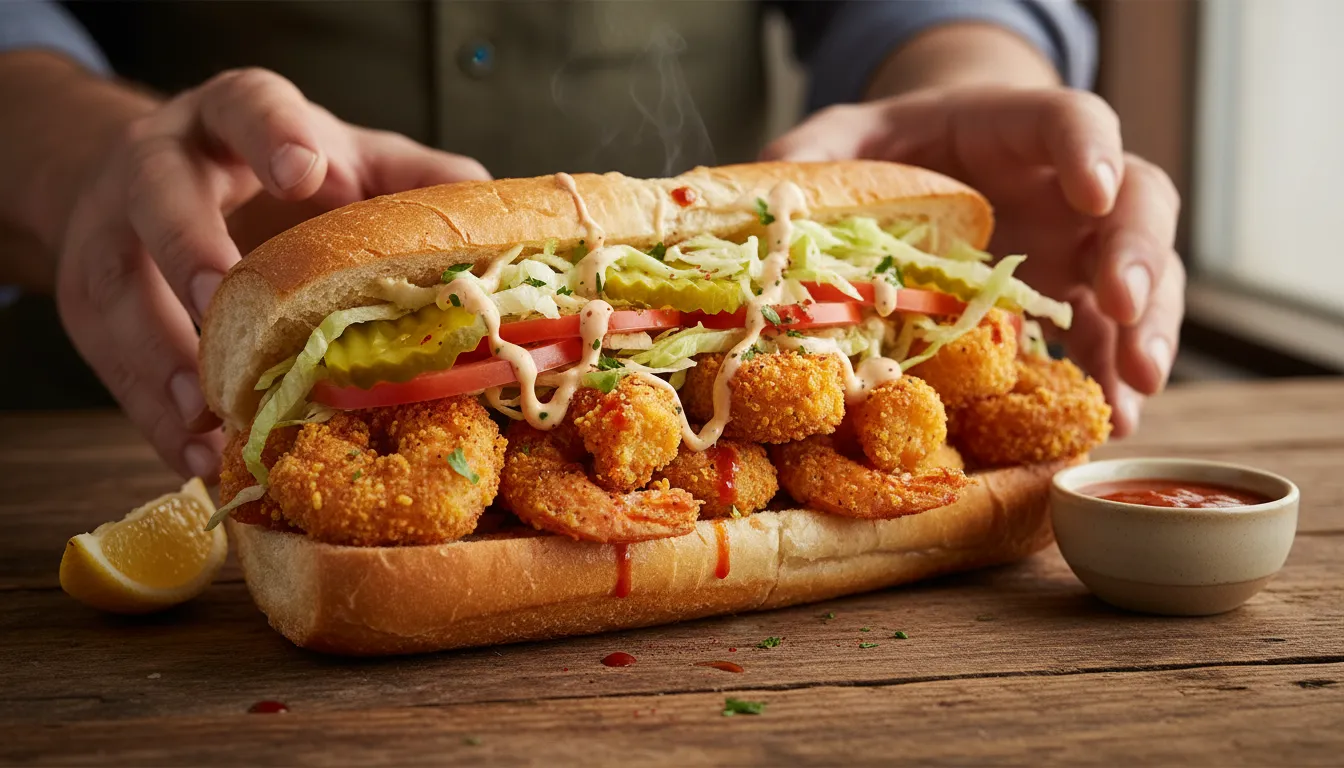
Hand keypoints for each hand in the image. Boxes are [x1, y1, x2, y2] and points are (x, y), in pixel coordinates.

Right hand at [55, 68, 489, 477]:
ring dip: (161, 351)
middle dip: (189, 244)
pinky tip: (192, 452)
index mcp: (235, 117)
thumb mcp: (351, 162)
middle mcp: (164, 163)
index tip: (305, 170)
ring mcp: (113, 231)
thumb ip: (416, 182)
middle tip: (224, 297)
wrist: (166, 183)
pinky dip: (150, 412)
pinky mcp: (91, 300)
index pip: (248, 105)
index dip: (273, 133)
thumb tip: (496, 215)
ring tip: (206, 408)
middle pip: (161, 192)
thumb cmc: (286, 179)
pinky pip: (112, 361)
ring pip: (118, 284)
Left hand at [762, 88, 1183, 436]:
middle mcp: (1065, 186)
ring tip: (1128, 399)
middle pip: (1138, 202)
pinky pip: (1111, 337)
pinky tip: (1110, 420)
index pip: (1071, 120)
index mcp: (1012, 129)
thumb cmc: (888, 151)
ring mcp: (1077, 245)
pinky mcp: (1071, 299)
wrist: (923, 169)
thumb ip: (812, 158)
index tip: (1092, 190)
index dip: (1089, 151)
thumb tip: (762, 202)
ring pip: (1145, 277)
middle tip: (1120, 308)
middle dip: (1137, 255)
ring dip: (1144, 335)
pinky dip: (1113, 379)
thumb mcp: (841, 141)